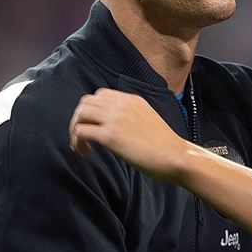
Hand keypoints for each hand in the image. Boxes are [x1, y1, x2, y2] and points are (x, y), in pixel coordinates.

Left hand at [69, 89, 187, 181]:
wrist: (176, 156)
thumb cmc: (165, 146)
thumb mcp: (148, 119)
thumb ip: (131, 117)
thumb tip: (116, 126)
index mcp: (132, 100)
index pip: (100, 95)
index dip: (92, 112)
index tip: (94, 128)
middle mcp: (122, 105)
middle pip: (86, 103)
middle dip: (79, 120)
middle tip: (83, 139)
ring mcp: (116, 119)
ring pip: (80, 114)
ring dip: (75, 130)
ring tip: (81, 147)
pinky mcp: (111, 136)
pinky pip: (82, 131)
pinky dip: (77, 142)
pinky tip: (86, 153)